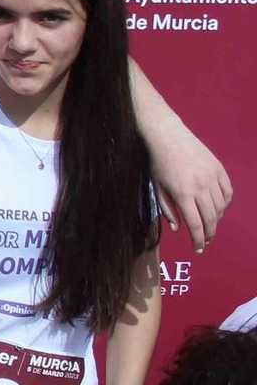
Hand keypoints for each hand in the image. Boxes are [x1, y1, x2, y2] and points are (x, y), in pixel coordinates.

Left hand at [150, 128, 232, 252]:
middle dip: (209, 234)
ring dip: (216, 219)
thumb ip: (167, 210)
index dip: (198, 240)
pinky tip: (218, 207)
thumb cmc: (158, 162)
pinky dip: (225, 203)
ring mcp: (212, 177)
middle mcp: (201, 187)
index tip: (197, 249)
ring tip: (209, 224)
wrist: (168, 135)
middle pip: (211, 219)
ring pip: (221, 207)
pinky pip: (228, 192)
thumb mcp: (157, 187)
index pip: (195, 224)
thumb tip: (177, 229)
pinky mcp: (219, 169)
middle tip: (205, 242)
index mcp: (183, 194)